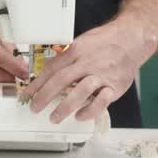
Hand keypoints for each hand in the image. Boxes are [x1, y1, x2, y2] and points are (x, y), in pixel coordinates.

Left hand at [20, 21, 148, 123]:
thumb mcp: (80, 43)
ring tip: (54, 117)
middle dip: (45, 96)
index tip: (26, 95)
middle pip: (61, 80)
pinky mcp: (115, 86)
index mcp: (75, 51)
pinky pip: (101, 101)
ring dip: (65, 106)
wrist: (131, 39)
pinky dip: (89, 111)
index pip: (51, 69)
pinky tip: (80, 116)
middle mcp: (87, 62)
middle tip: (34, 108)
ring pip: (81, 91)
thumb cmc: (103, 42)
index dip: (36, 84)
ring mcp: (102, 75)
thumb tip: (46, 74)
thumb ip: (65, 58)